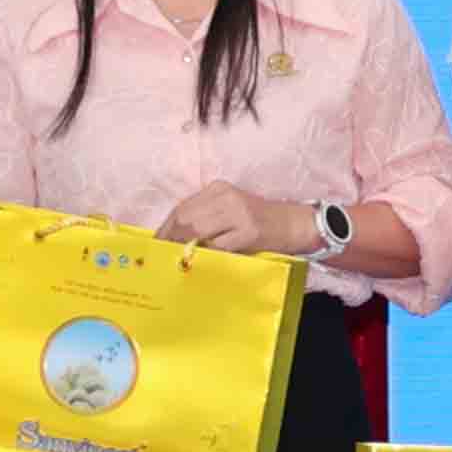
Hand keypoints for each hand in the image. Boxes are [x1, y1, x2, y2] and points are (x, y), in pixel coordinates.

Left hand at [156, 181, 292, 255]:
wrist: (295, 224)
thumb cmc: (259, 222)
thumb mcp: (230, 211)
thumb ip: (205, 218)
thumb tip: (173, 239)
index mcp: (218, 188)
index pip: (182, 207)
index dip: (165, 227)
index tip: (155, 244)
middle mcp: (226, 196)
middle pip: (186, 217)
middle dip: (171, 239)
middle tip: (163, 257)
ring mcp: (238, 212)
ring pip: (198, 229)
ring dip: (186, 247)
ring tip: (179, 260)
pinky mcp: (249, 230)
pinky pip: (219, 245)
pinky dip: (207, 254)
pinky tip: (202, 262)